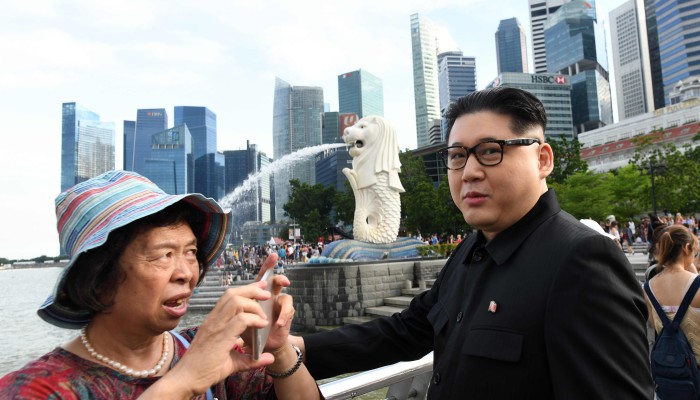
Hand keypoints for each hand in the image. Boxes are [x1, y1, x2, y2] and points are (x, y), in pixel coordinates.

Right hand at [160, 283, 274, 396]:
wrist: (186, 380)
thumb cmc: (205, 370)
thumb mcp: (232, 362)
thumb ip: (250, 359)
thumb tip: (269, 358)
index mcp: (213, 321)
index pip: (229, 297)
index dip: (246, 290)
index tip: (260, 288)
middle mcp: (213, 320)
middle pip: (233, 293)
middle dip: (252, 290)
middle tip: (266, 295)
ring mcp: (215, 327)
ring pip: (236, 301)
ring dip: (254, 305)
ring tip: (264, 316)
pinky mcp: (220, 336)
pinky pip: (241, 319)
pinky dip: (254, 319)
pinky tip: (261, 326)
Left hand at [249, 253, 294, 352]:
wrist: (262, 347)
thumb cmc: (249, 332)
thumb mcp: (241, 322)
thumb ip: (241, 312)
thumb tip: (242, 302)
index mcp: (257, 296)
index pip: (261, 279)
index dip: (268, 266)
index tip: (274, 255)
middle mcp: (269, 298)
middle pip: (276, 282)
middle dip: (281, 278)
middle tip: (284, 282)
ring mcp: (279, 306)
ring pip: (286, 297)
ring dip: (283, 307)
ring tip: (281, 314)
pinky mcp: (286, 315)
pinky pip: (288, 312)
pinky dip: (283, 317)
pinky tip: (278, 324)